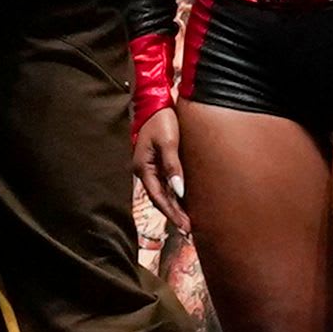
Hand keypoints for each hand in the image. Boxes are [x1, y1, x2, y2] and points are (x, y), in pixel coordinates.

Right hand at [134, 107, 188, 233]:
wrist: (156, 101)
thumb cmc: (161, 120)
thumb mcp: (168, 142)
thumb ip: (173, 166)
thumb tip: (179, 191)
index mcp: (143, 167)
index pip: (158, 197)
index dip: (171, 213)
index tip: (185, 226)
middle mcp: (144, 170)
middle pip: (159, 198)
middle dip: (173, 214)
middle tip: (189, 230)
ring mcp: (149, 166)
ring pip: (162, 192)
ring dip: (174, 206)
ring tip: (187, 221)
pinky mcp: (156, 161)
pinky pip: (164, 183)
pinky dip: (173, 195)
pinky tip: (183, 201)